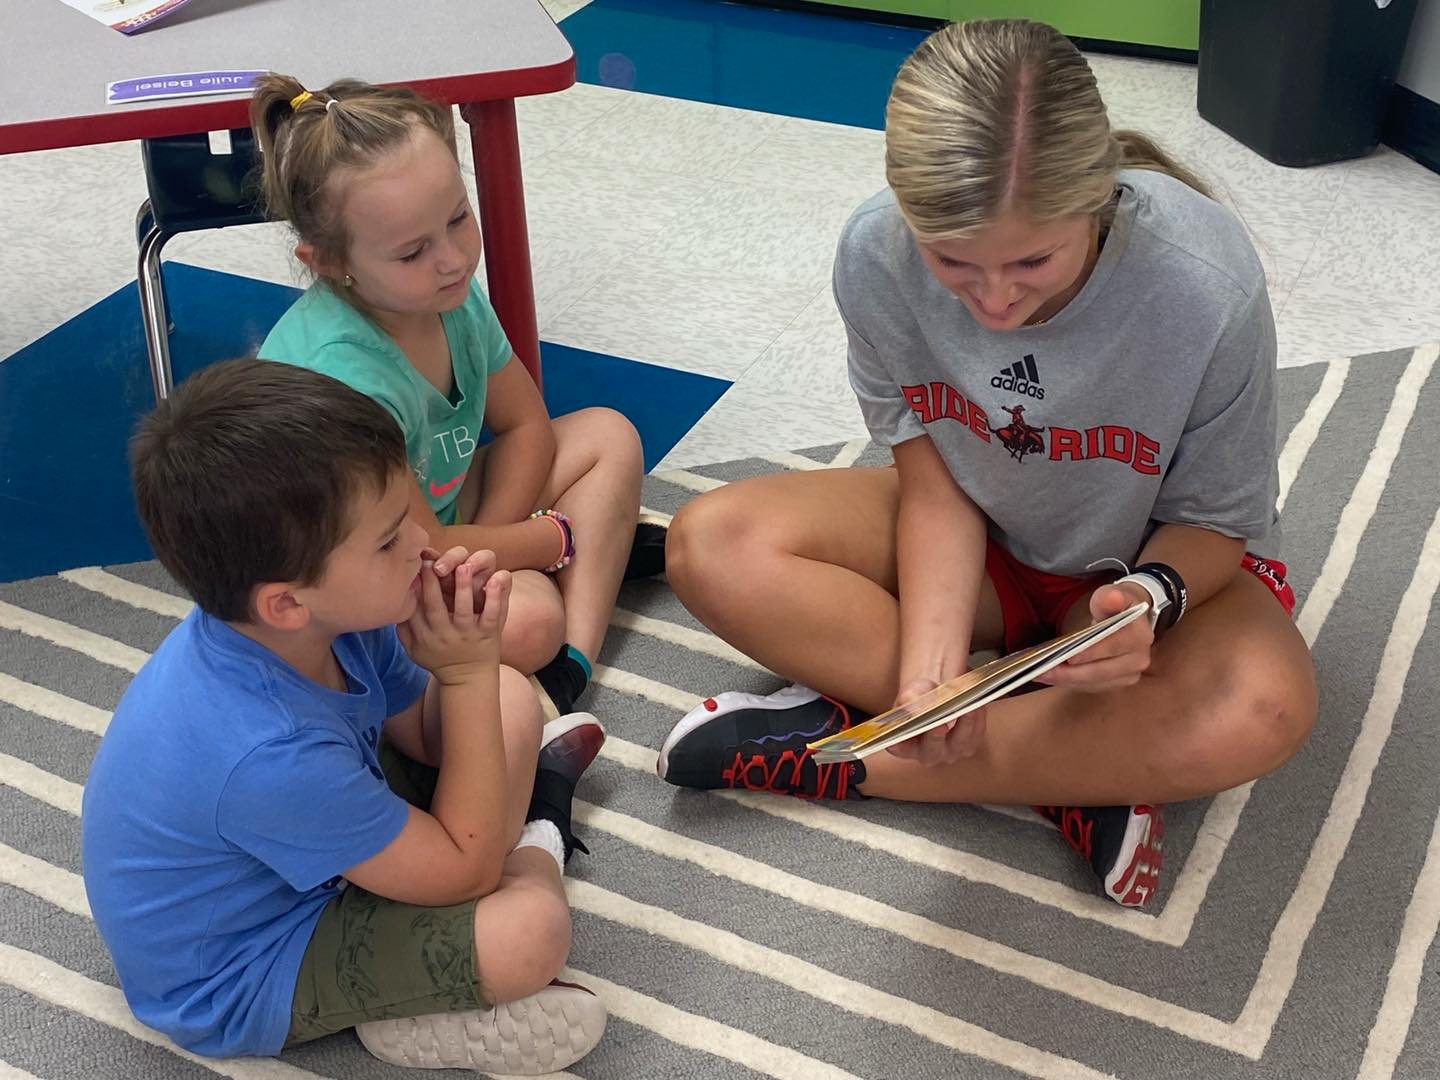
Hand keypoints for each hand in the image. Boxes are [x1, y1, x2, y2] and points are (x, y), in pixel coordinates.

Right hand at [397, 557, 510, 684]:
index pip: (413, 610)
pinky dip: (494, 599)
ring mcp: (467, 633)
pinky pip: (492, 615)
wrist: (467, 681)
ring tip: (463, 566)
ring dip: (463, 587)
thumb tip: (390, 602)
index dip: (410, 589)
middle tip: (429, 561)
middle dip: (430, 584)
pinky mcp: (488, 634)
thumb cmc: (438, 660)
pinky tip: (494, 581)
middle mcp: (443, 634)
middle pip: (434, 607)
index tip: (409, 568)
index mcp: (423, 635)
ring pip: (463, 609)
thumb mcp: (413, 650)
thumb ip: (402, 629)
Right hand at [885, 675, 985, 765]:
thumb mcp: (911, 693)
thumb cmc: (919, 697)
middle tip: (938, 724)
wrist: (937, 697)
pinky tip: (978, 702)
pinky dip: (978, 718)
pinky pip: (976, 733)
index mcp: (906, 745)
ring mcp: (951, 752)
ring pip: (959, 742)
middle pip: (932, 749)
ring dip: (964, 723)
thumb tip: (915, 708)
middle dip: (935, 736)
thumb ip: (910, 699)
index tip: (896, 743)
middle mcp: (928, 754)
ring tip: (967, 705)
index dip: (898, 747)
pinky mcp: (970, 744)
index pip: (900, 749)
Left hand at [1036, 582, 1153, 691]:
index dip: (1090, 652)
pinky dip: (1070, 682)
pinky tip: (1051, 676)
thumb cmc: (1116, 605)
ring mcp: (1129, 675)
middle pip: (1100, 671)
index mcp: (1139, 635)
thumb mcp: (1111, 594)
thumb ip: (1108, 597)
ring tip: (1040, 674)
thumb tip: (1113, 598)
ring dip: (1065, 680)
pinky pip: (1090, 686)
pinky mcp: (1116, 683)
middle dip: (1069, 672)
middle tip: (1042, 670)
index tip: (1068, 657)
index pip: (1112, 646)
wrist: (1128, 619)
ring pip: (1093, 682)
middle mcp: (1138, 659)